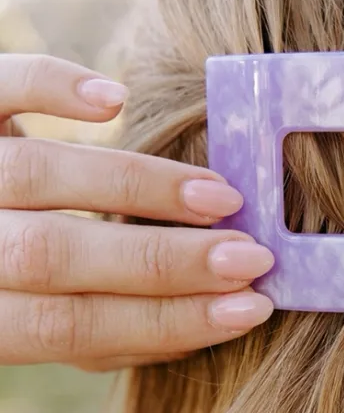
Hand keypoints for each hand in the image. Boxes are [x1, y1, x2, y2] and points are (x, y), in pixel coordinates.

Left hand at [0, 54, 274, 370]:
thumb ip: (103, 326)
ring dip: (143, 187)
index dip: (162, 319)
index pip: (68, 324)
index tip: (248, 308)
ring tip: (221, 197)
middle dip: (167, 261)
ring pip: (41, 172)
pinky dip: (56, 87)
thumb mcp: (41, 313)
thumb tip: (206, 317)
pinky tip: (117, 99)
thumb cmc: (15, 275)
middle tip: (250, 257)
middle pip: (56, 256)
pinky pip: (2, 85)